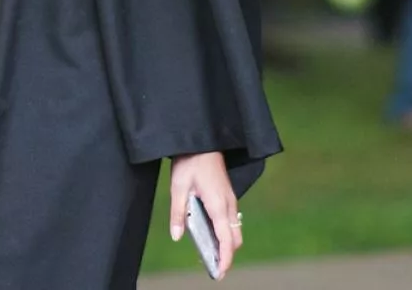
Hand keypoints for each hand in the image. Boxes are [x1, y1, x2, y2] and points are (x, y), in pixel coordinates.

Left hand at [169, 152, 241, 280]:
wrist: (201, 139)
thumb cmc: (190, 161)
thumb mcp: (178, 186)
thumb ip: (178, 212)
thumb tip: (176, 236)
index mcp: (219, 205)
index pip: (227, 241)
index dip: (224, 259)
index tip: (218, 273)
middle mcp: (229, 204)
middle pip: (234, 239)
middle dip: (226, 255)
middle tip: (211, 266)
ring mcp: (230, 199)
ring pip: (234, 229)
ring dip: (226, 243)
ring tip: (210, 252)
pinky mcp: (227, 194)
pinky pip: (231, 219)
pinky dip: (225, 231)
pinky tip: (210, 231)